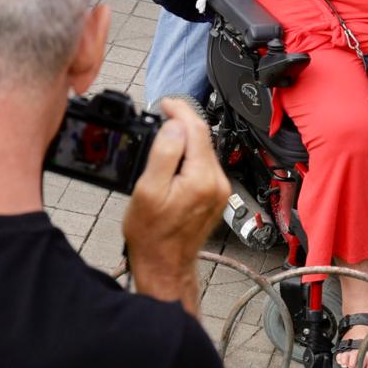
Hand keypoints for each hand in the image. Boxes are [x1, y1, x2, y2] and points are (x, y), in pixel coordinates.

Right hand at [123, 99, 231, 312]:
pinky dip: (190, 154)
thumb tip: (175, 125)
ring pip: (204, 151)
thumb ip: (164, 153)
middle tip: (162, 112)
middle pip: (203, 138)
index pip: (197, 129)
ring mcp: (219, 190)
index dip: (180, 110)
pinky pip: (204, 165)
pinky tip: (175, 156)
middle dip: (183, 121)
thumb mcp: (148, 190)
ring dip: (186, 137)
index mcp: (202, 178)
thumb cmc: (152, 234)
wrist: (165, 264)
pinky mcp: (216, 196)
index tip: (165, 103)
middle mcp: (218, 182)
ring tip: (164, 131)